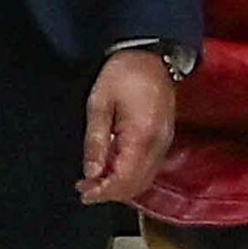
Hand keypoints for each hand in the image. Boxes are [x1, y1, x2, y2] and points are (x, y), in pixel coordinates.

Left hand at [79, 50, 179, 206]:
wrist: (151, 56)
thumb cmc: (122, 75)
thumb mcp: (99, 105)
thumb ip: (96, 142)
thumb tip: (92, 174)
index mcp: (142, 136)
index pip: (125, 179)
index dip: (104, 191)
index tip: (83, 192)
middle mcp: (158, 144)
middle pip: (137, 184)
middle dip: (110, 193)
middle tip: (84, 189)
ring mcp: (164, 142)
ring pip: (144, 179)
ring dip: (120, 186)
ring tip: (93, 182)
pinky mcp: (164, 139)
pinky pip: (149, 167)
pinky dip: (129, 175)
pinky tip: (110, 169)